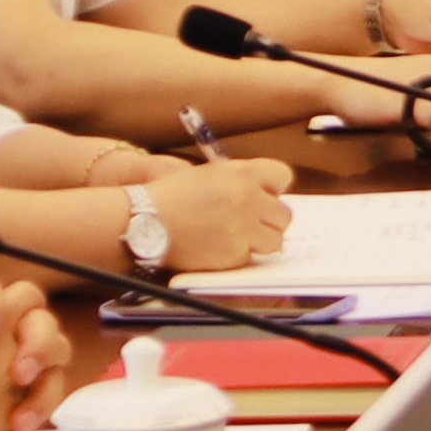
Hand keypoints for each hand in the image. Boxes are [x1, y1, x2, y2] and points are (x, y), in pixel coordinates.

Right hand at [133, 158, 291, 273]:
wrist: (145, 221)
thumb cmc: (172, 196)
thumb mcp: (210, 174)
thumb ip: (242, 181)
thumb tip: (267, 195)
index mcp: (242, 172)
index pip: (283, 176)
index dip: (274, 189)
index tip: (265, 196)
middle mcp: (247, 199)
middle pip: (285, 214)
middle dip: (270, 220)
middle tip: (251, 223)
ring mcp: (242, 228)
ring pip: (275, 240)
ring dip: (260, 241)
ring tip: (237, 238)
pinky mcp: (234, 254)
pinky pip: (250, 257)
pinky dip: (238, 256)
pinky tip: (218, 248)